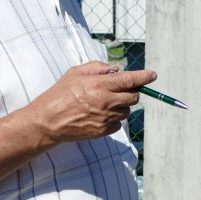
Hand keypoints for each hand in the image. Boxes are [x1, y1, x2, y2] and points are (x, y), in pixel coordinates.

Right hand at [28, 61, 156, 143]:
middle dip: (131, 92)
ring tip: (103, 103)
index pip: (129, 80)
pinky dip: (114, 118)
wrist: (47, 121)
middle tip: (119, 90)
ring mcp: (106, 118)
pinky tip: (99, 115)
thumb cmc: (59, 94)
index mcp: (99, 85)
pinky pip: (118, 123)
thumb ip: (98, 68)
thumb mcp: (75, 73)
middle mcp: (105, 102)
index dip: (143, 77)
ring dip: (121, 105)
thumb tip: (116, 70)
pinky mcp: (103, 131)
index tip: (153, 75)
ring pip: (127, 111)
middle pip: (134, 97)